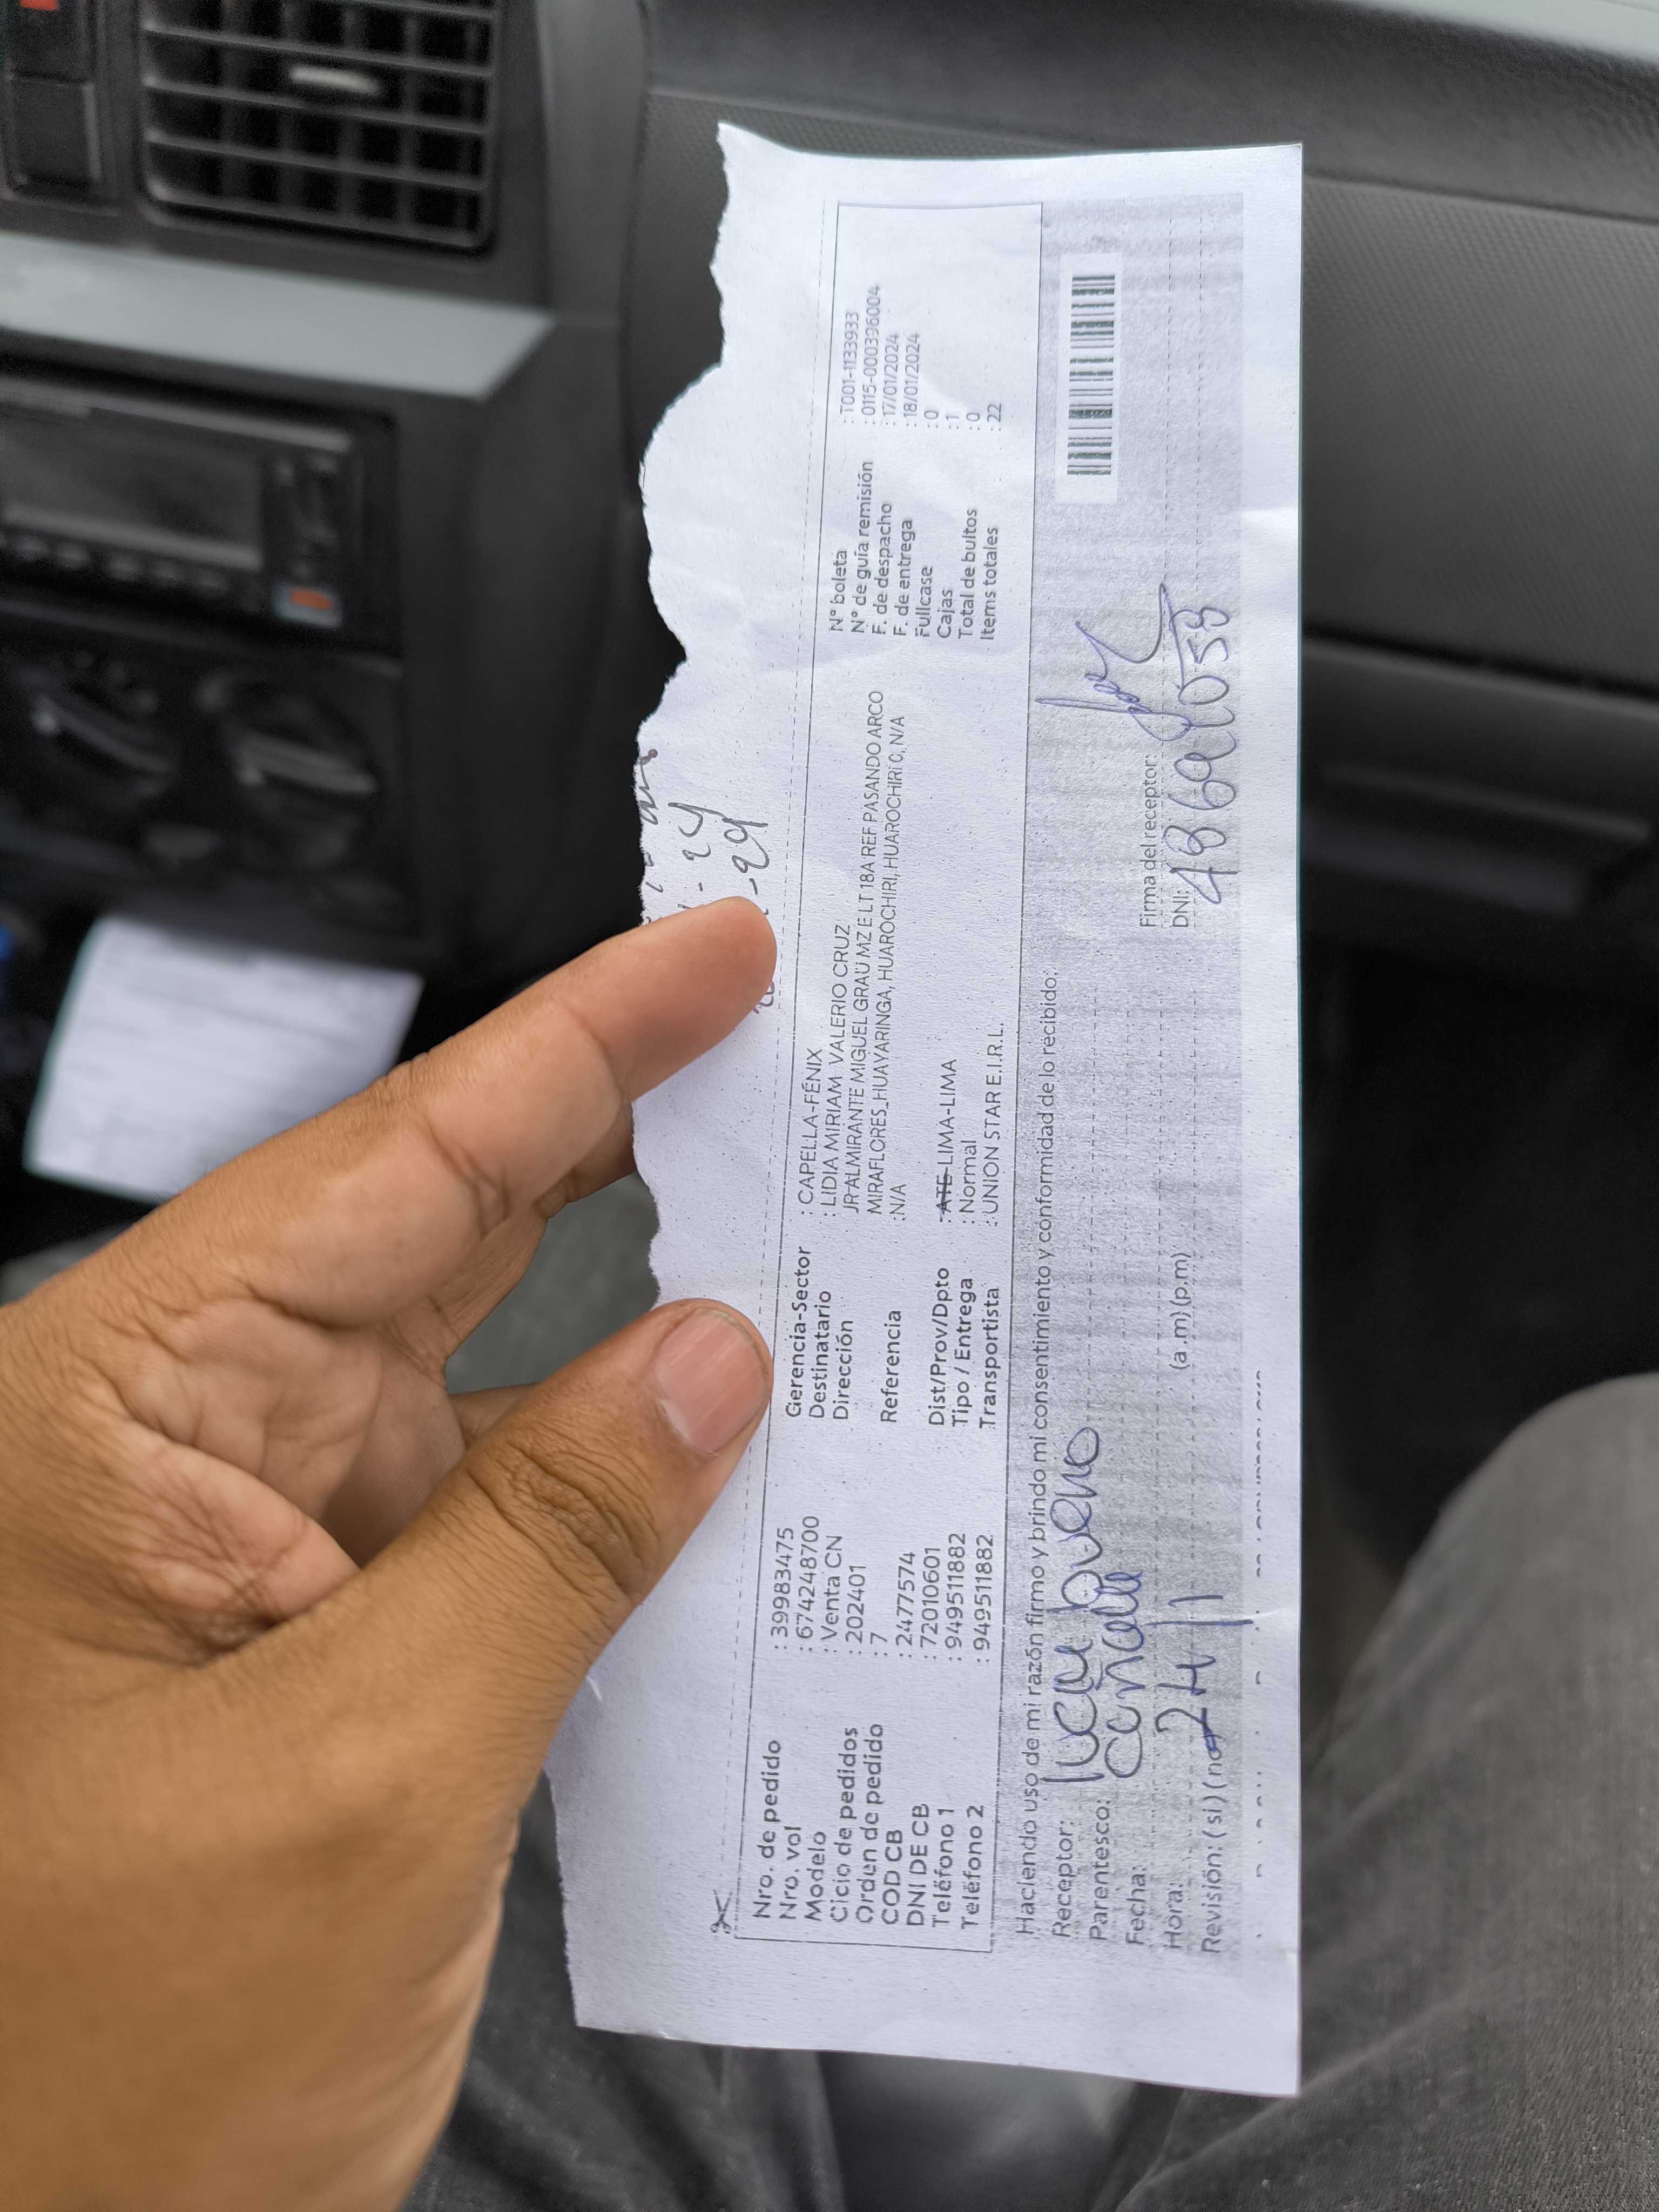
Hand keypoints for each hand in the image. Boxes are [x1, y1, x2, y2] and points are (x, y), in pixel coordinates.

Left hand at [0, 899, 775, 2211]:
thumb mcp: (364, 1779)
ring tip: (815, 1240)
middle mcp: (178, 1443)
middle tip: (790, 1040)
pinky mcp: (325, 1637)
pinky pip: (499, 1512)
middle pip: (440, 1234)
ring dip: (642, 1331)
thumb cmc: (93, 2068)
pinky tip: (733, 1459)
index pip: (391, 1164)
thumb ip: (556, 1540)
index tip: (716, 949)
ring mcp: (257, 1542)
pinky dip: (619, 1486)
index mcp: (119, 1412)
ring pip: (489, 1378)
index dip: (577, 1039)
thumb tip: (712, 1360)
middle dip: (620, 1134)